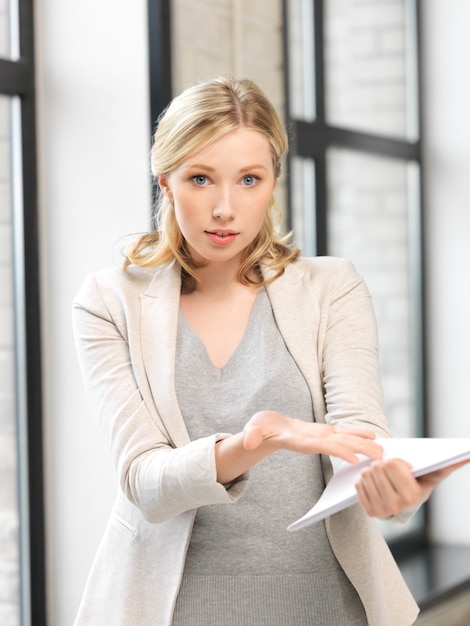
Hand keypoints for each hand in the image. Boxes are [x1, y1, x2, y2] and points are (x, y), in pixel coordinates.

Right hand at [242, 410, 383, 464]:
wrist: (265, 432)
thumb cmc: (258, 431)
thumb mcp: (251, 431)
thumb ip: (251, 437)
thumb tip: (248, 443)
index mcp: (300, 442)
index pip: (322, 447)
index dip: (338, 451)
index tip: (355, 459)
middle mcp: (313, 441)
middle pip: (340, 445)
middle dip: (360, 450)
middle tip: (382, 458)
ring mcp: (318, 437)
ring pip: (344, 440)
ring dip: (364, 444)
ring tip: (383, 448)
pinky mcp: (321, 432)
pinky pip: (342, 433)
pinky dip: (357, 433)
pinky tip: (371, 435)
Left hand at [355, 457, 469, 517]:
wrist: (405, 503)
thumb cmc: (420, 482)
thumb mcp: (434, 473)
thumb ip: (450, 463)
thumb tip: (469, 453)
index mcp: (412, 496)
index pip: (391, 464)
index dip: (396, 461)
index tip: (403, 467)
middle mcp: (396, 506)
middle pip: (376, 468)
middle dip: (382, 465)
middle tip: (390, 472)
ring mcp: (382, 511)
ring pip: (366, 475)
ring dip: (373, 472)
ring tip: (383, 478)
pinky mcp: (370, 512)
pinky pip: (359, 485)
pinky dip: (365, 481)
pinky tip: (376, 485)